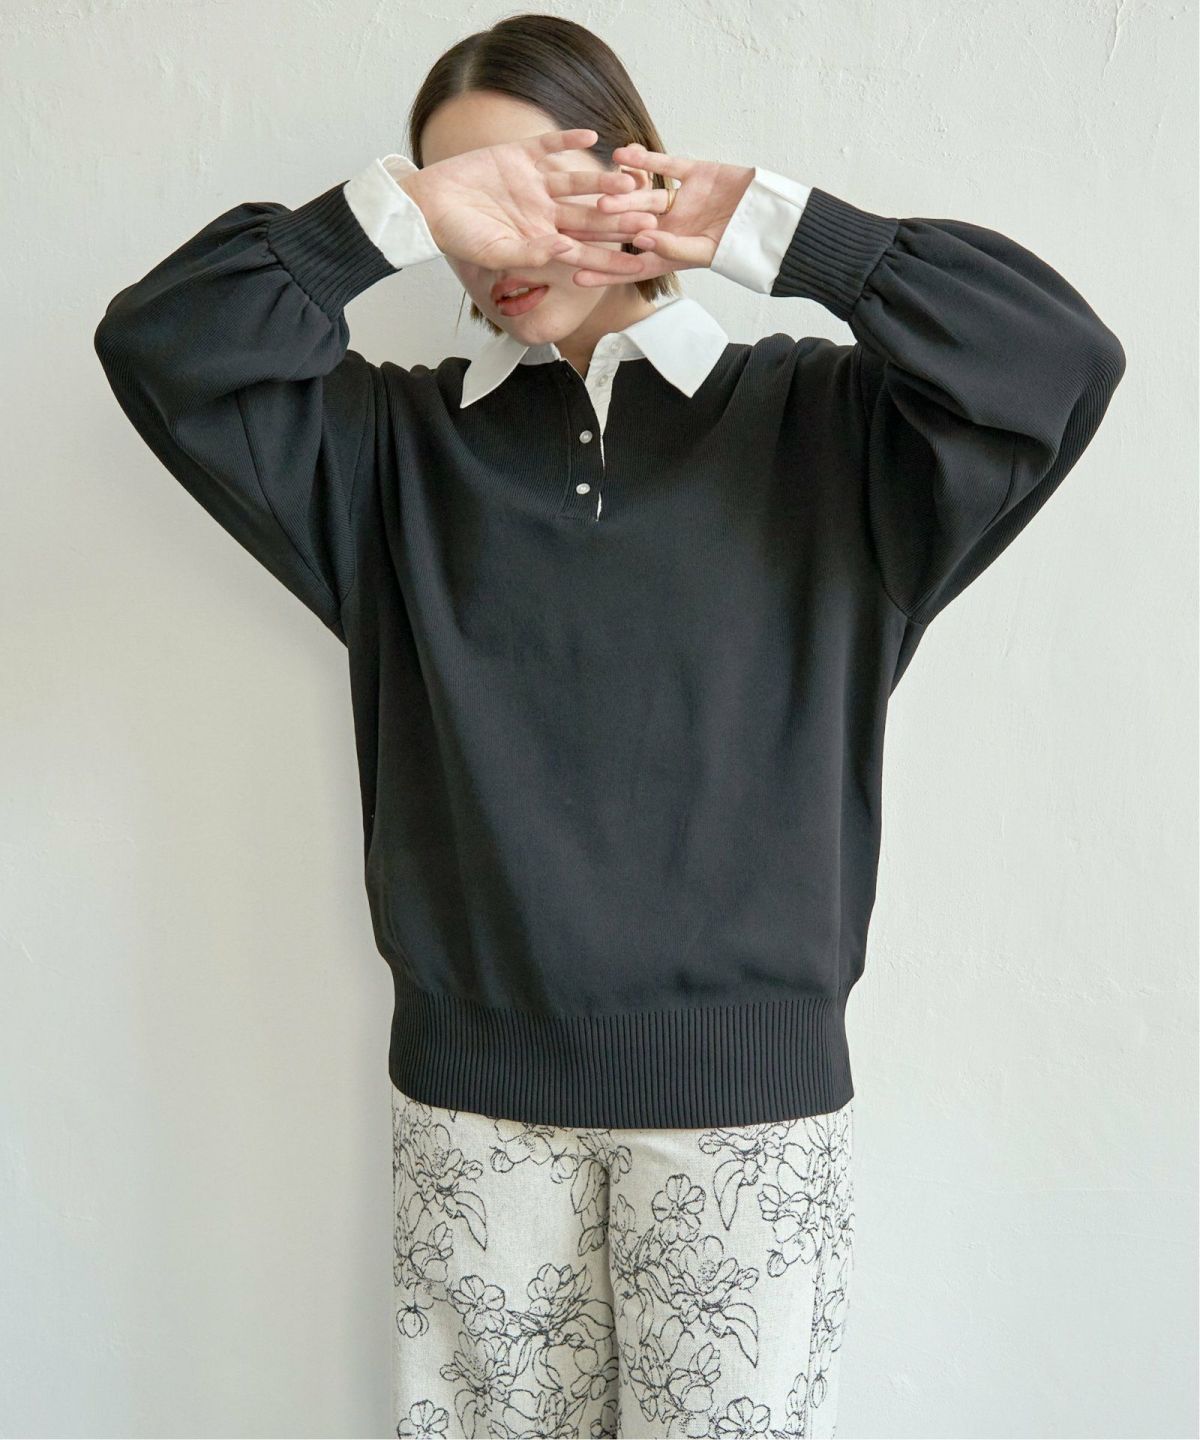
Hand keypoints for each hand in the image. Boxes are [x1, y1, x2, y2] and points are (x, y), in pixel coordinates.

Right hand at [401, 128, 662, 278]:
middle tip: (650, 218)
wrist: (428, 204)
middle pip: (589, 215)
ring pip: (577, 181)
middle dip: (619, 218)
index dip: (610, 254)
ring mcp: (535, 183)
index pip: (584, 250)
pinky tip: (590, 136)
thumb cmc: (457, 236)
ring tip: (630, 179)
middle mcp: (545, 211)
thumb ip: (529, 254)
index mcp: (542, 239)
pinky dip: (567, 140)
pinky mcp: (520, 155)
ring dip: (602, 180)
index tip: (638, 259)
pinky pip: (550, 146)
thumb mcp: (494, 252)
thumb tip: (564, 253)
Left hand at [558, 143, 755, 286]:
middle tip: (577, 225)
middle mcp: (670, 227)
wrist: (775, 217)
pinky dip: (645, 161)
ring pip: (645, 197)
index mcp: (670, 253)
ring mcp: (680, 200)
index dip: (604, 272)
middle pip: (631, 228)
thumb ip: (672, 247)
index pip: (631, 265)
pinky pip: (665, 166)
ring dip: (623, 194)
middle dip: (606, 228)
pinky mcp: (694, 174)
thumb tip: (639, 240)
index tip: (575, 276)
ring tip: (602, 190)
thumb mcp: (705, 252)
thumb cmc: (744, 244)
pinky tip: (622, 153)